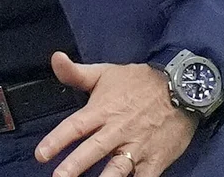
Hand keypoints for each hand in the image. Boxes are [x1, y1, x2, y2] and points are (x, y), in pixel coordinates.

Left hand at [35, 52, 197, 176]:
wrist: (183, 87)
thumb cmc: (139, 82)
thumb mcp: (105, 73)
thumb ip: (76, 73)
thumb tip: (55, 58)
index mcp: (102, 110)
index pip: (75, 127)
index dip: (56, 141)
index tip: (41, 155)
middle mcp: (118, 130)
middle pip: (93, 150)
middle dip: (75, 165)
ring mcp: (138, 147)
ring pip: (117, 168)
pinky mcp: (156, 160)